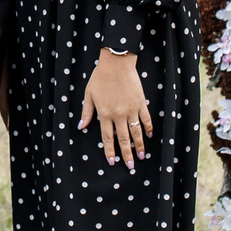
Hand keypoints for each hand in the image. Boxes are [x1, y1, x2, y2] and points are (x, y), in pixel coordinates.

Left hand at [78, 48, 150, 167]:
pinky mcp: (140, 103)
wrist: (116, 63)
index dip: (110, 151)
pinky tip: (148, 136)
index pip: (107, 138)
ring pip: (136, 132)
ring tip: (142, 157)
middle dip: (127, 154)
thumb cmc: (100, 77)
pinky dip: (148, 128)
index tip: (112, 162)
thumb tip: (82, 126)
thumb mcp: (89, 94)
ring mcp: (131, 110)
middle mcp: (118, 115)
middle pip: (123, 139)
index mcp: (104, 114)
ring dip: (139, 146)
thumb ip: (87, 112)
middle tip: (130, 166)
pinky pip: (146, 119)